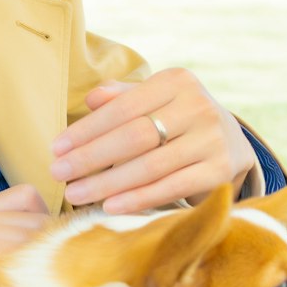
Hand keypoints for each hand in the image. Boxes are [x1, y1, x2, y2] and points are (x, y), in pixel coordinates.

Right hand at [0, 184, 50, 286]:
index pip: (30, 198)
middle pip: (35, 216)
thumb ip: (8, 248)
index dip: (45, 224)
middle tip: (48, 278)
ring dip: (38, 261)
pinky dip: (20, 270)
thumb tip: (56, 250)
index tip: (44, 255)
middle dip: (49, 247)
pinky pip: (10, 251)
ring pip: (28, 234)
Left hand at [49, 68, 255, 214]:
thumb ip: (122, 98)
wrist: (231, 143)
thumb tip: (90, 99)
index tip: (56, 148)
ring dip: (107, 183)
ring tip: (75, 194)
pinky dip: (138, 198)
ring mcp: (212, 139)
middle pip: (134, 136)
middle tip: (57, 173)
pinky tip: (109, 206)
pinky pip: (172, 187)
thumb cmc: (176, 120)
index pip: (123, 107)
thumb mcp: (153, 101)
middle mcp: (199, 105)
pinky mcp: (220, 171)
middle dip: (90, 157)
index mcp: (177, 81)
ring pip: (150, 165)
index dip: (87, 130)